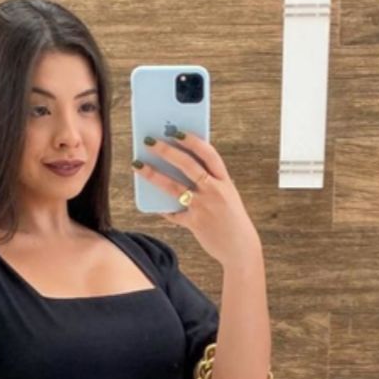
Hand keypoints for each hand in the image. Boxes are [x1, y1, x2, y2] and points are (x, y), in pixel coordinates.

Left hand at [135, 130, 261, 269]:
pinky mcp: (194, 223)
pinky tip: (153, 204)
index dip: (192, 141)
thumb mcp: (227, 195)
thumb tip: (183, 168)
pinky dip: (163, 209)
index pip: (208, 154)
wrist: (240, 247)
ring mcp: (204, 206)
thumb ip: (211, 182)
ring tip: (138, 166)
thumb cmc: (232, 219)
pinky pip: (173, 213)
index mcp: (224, 180)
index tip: (176, 131)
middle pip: (187, 165)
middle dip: (166, 151)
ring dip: (153, 175)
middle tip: (149, 141)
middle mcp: (214, 190)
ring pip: (174, 186)